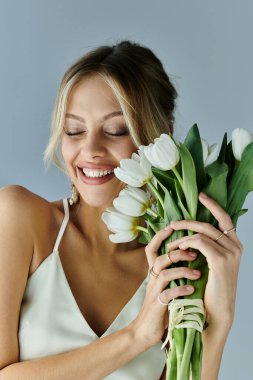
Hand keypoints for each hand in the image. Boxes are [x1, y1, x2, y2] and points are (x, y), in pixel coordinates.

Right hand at [130, 226, 199, 347]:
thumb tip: (187, 257)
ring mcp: (154, 291)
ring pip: (165, 273)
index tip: (172, 227)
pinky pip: (168, 294)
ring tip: (197, 272)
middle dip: (178, 252)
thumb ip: (170, 272)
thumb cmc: (158, 307)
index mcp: (153, 273)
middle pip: (161, 258)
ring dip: (183, 270)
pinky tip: (191, 291)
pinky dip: (181, 290)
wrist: (144, 331)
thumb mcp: (163, 286)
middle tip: (194, 252)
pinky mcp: (158, 305)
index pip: (151, 249)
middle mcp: (152, 279)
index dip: (159, 237)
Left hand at [167, 192, 242, 331]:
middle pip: (209, 223)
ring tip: (172, 243)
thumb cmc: (212, 287)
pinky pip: (200, 243)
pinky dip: (187, 243)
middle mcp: (236, 246)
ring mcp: (230, 253)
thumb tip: (192, 232)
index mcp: (235, 245)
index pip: (225, 218)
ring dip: (183, 235)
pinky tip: (179, 248)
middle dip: (189, 221)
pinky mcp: (220, 260)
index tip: (201, 196)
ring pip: (202, 232)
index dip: (213, 205)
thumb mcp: (212, 263)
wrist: (218, 309)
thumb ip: (208, 246)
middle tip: (173, 223)